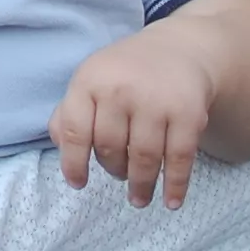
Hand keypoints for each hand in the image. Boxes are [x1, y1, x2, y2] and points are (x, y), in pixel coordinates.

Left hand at [49, 33, 214, 207]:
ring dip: (140, 185)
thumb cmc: (125, 74)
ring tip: (139, 199)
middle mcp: (121, 89)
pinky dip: (175, 184)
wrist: (180, 49)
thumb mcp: (90, 81)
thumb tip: (61, 148)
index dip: (73, 163)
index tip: (78, 184)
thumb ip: (69, 114)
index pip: (75, 130)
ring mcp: (156, 101)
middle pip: (109, 147)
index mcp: (90, 80)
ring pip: (143, 157)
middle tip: (119, 175)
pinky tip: (171, 201)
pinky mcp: (188, 113)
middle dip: (113, 169)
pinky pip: (180, 158)